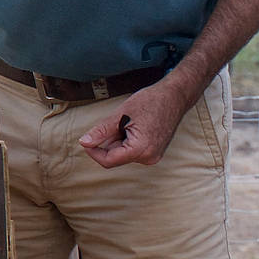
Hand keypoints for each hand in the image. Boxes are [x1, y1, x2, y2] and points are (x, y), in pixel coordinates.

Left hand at [79, 78, 196, 167]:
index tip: (87, 140)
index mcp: (140, 149)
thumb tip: (84, 143)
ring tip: (128, 122)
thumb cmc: (150, 102)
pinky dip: (127, 141)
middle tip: (115, 122)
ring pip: (124, 154)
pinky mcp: (155, 152)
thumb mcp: (120, 115)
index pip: (108, 161)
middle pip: (116, 158)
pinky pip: (133, 151)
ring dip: (119, 140)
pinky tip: (135, 126)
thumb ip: (101, 132)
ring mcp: (153, 156)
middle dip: (109, 142)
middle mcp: (149, 157)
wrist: (174, 97)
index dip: (94, 152)